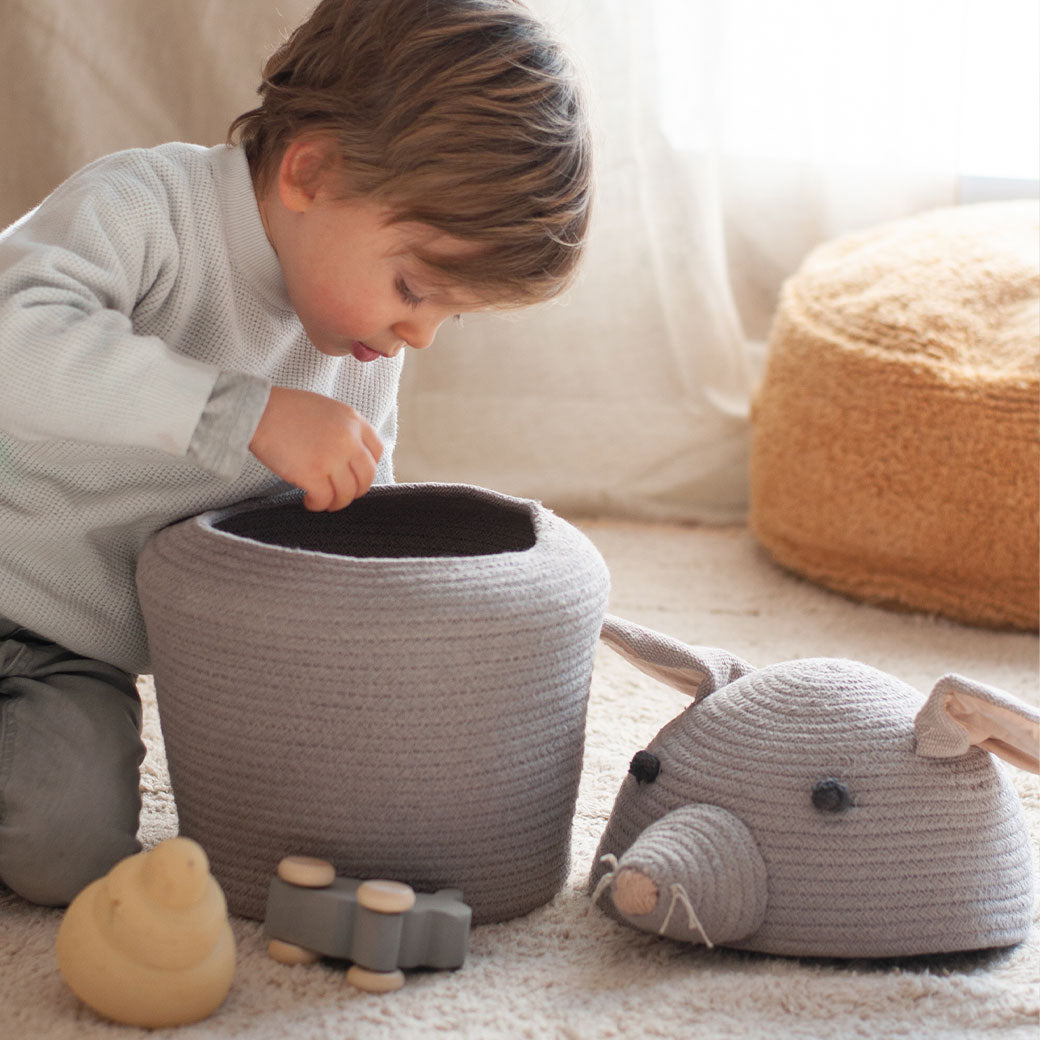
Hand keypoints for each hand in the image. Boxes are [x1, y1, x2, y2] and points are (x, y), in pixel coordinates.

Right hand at [249, 386, 382, 510]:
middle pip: (367, 476)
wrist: (258, 410)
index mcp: (353, 420)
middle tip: (342, 494)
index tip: (356, 474)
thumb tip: (350, 455)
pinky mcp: (313, 474)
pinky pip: (325, 499)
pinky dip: (318, 505)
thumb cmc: (285, 409)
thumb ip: (342, 428)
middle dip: (356, 490)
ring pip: (347, 493)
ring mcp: (332, 458)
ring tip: (324, 501)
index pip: (376, 451)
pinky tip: (309, 501)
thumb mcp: (325, 409)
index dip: (367, 467)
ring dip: (337, 502)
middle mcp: (348, 440)